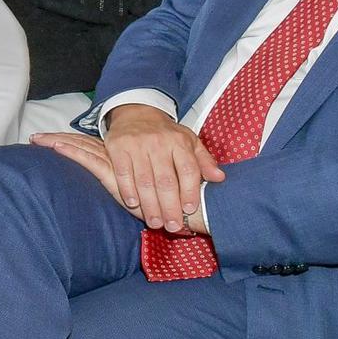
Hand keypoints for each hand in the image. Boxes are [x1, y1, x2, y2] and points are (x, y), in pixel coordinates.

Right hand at [100, 103, 222, 232]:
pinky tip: (132, 204)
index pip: (188, 169)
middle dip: (169, 206)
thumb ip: (204, 161)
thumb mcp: (190, 142)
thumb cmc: (166, 134)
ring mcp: (136, 144)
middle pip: (165, 180)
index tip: (189, 210)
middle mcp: (158, 142)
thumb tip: (220, 178)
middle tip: (172, 226)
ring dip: (149, 205)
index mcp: (180, 142)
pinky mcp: (117, 147)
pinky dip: (127, 190)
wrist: (136, 113)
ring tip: (154, 222)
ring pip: (144, 180)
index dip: (189, 191)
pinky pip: (122, 172)